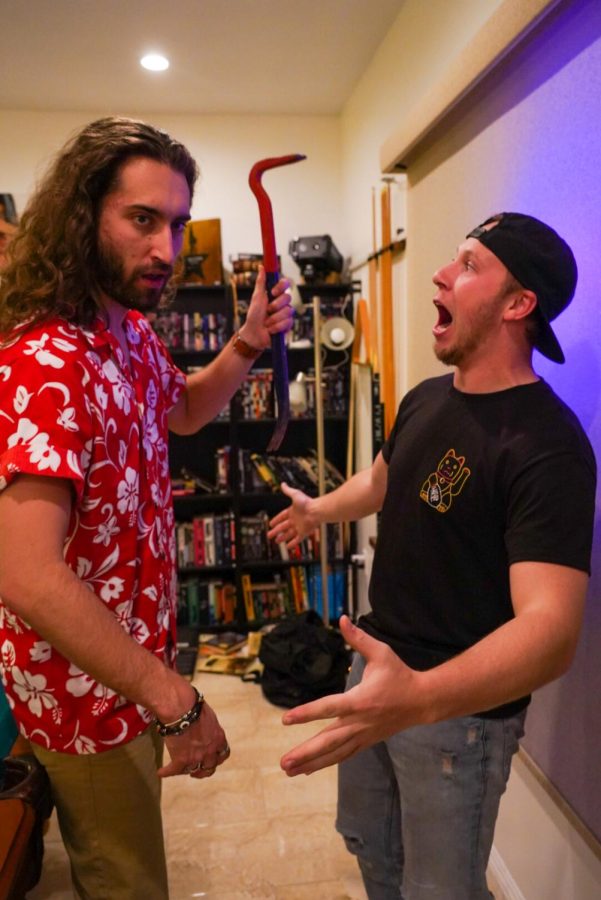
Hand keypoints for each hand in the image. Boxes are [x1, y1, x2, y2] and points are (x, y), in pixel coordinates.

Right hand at [158, 701, 230, 778]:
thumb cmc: (193, 706)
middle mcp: (210, 750)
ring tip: (179, 770)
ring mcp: (196, 757)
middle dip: (203, 769)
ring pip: (193, 770)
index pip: (223, 754)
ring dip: (186, 770)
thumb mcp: (208, 716)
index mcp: (218, 737)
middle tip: (197, 770)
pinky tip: (162, 772)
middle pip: (210, 767)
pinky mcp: (181, 760)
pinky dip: (166, 772)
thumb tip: (203, 727)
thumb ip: (208, 727)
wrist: (180, 708)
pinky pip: (174, 770)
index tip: (212, 759)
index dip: (216, 758)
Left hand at [240, 265, 292, 350]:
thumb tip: (261, 267)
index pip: (285, 284)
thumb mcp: (256, 297)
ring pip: (288, 311)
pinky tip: (271, 329)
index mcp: (275, 295)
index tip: (273, 292)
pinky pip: (287, 322)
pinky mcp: (288, 325)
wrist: (254, 334)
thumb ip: (260, 282)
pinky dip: (276, 326)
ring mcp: (286, 314)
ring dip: (274, 318)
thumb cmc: (253, 316)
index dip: (281, 287)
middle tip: (267, 311)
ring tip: (267, 322)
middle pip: (288, 297)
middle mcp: (282, 303)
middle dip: (275, 305)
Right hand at [267, 482, 316, 548]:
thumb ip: (288, 491)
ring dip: (282, 538)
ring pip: (289, 534)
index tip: (271, 524)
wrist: (317, 510)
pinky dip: (292, 543)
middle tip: (269, 535)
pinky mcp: (304, 532)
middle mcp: (295, 520)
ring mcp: (300, 526)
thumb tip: (283, 484)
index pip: (282, 516)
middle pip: (283, 527)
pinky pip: (297, 539)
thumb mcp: (295, 494)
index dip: (276, 520)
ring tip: (276, 541)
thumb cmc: (307, 502)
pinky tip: (288, 546)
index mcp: (292, 511)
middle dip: (276, 531)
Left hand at [279, 616, 422, 775]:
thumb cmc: (399, 675)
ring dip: (311, 762)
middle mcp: (359, 722)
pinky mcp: (366, 741)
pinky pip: (343, 755)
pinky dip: (325, 762)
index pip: (329, 708)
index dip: (307, 713)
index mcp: (360, 700)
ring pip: (334, 753)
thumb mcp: (381, 652)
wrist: (422, 702)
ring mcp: (363, 735)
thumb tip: (342, 619)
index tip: (285, 719)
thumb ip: (359, 638)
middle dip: (305, 752)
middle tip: (283, 762)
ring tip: (288, 770)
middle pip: (328, 740)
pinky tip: (307, 768)